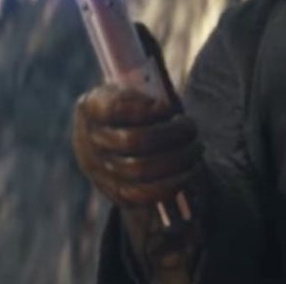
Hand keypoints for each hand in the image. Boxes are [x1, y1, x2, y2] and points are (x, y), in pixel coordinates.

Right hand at [72, 83, 201, 207]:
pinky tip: (191, 170)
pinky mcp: (115, 193)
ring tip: (195, 147)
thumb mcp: (130, 91)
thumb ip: (146, 94)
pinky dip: (173, 183)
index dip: (144, 110)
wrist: (107, 139)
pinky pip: (144, 195)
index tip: (166, 107)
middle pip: (134, 141)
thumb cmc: (131, 107)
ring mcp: (99, 170)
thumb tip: (170, 108)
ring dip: (177, 158)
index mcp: (91, 107)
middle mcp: (89, 141)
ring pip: (140, 170)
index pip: (113, 108)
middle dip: (171, 134)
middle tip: (190, 127)